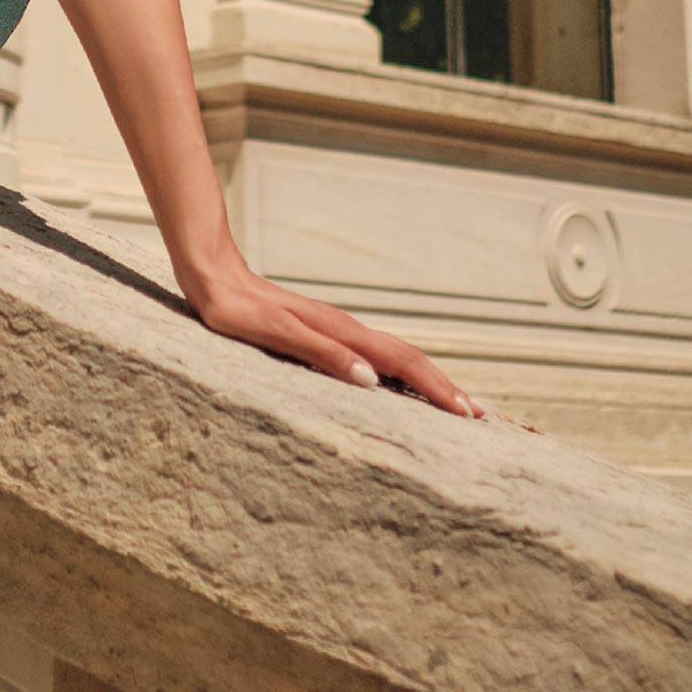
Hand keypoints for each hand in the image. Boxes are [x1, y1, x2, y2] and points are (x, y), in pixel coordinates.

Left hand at [186, 260, 486, 419]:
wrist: (214, 276)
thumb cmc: (237, 310)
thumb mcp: (275, 335)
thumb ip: (321, 355)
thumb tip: (371, 381)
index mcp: (341, 334)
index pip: (402, 364)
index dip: (435, 388)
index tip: (466, 413)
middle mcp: (345, 331)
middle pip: (407, 359)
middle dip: (443, 387)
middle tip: (477, 414)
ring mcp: (336, 330)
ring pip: (393, 356)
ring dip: (425, 379)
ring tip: (450, 402)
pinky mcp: (322, 333)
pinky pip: (372, 355)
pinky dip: (397, 372)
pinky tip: (395, 384)